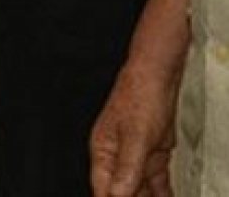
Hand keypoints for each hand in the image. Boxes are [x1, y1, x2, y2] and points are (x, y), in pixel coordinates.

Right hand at [89, 61, 178, 196]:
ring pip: (140, 190)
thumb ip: (127, 167)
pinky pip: (156, 184)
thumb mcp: (135, 137)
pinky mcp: (152, 156)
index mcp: (103, 151)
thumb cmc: (140, 96)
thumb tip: (118, 194)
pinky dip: (161, 195)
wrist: (158, 79)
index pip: (103, 188)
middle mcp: (117, 156)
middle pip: (122, 191)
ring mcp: (136, 157)